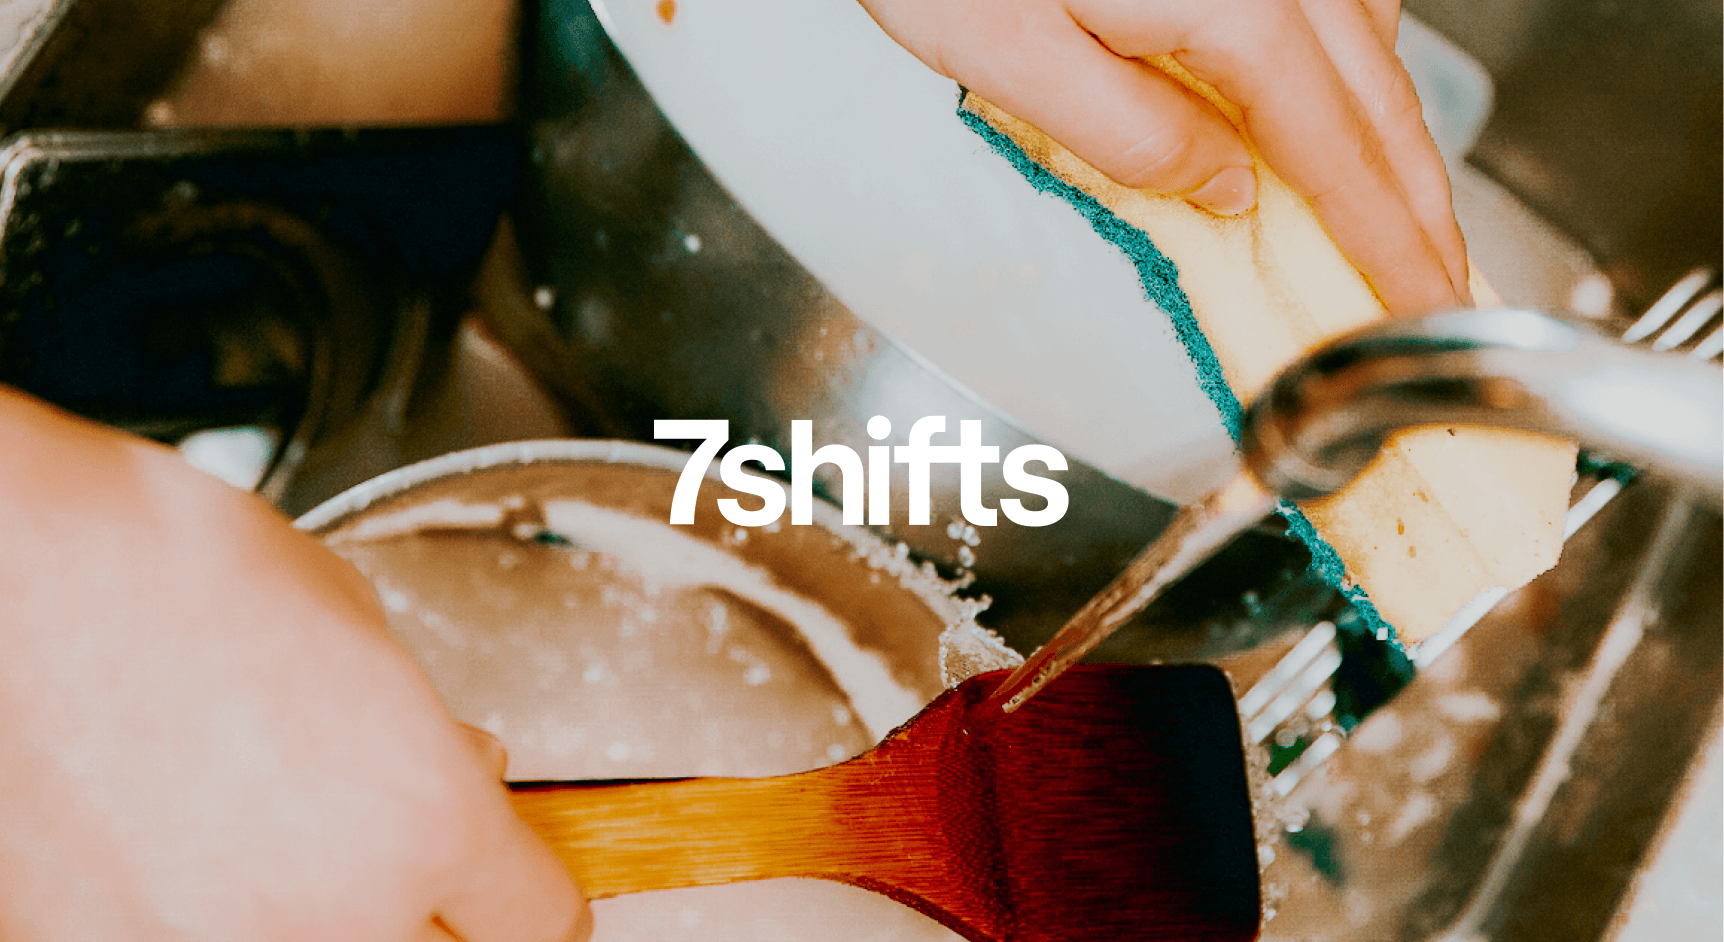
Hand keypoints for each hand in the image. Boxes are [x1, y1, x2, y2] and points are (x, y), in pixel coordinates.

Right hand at [0, 389, 588, 941]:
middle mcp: (341, 919)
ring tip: (272, 847)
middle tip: (393, 855)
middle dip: (434, 913)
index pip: (541, 921)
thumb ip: (425, 732)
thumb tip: (462, 767)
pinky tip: (181, 861)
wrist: (6, 580)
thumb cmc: (167, 574)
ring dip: (324, 921)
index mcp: (430, 821)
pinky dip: (202, 924)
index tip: (511, 878)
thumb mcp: (356, 628)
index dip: (528, 889)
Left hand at [858, 0, 1469, 315]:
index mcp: (1236, 9)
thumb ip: (1133, 137)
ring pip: (1369, 52)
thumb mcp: (1015, 63)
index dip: (1392, 244)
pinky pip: (1331, 12)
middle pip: (1379, 103)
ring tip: (1400, 226)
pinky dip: (1353, 79)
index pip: (1340, 155)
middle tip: (1440, 292)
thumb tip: (1228, 192)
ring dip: (1390, 145)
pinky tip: (1334, 116)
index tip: (1424, 310)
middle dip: (1418, 209)